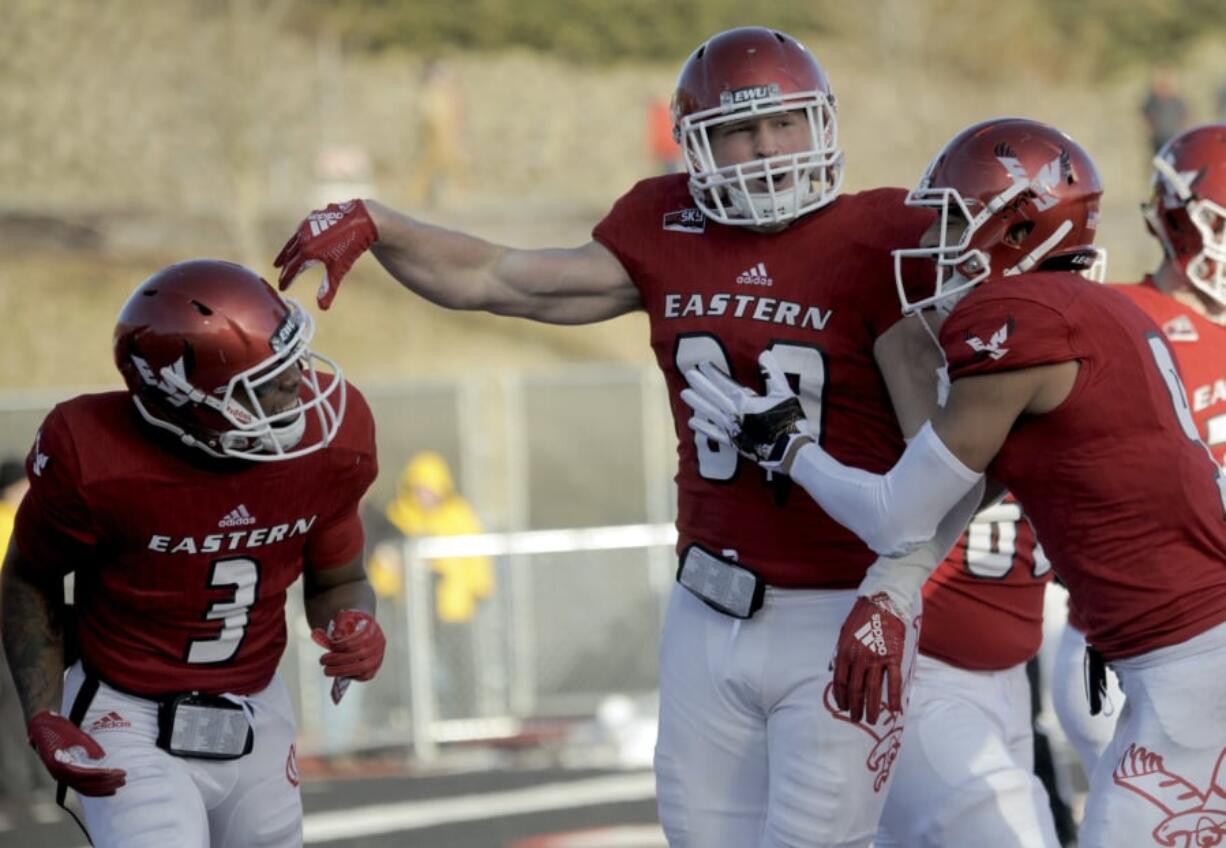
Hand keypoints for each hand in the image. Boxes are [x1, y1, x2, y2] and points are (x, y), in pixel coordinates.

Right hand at [27, 711, 125, 795]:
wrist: (40, 727)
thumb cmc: (58, 728)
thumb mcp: (74, 734)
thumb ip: (88, 746)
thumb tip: (101, 757)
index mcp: (61, 765)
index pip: (87, 775)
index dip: (105, 776)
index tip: (120, 773)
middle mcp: (59, 774)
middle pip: (87, 785)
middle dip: (107, 784)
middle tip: (124, 779)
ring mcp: (61, 776)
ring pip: (84, 788)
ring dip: (102, 788)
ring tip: (119, 784)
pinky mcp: (64, 774)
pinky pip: (80, 785)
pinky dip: (94, 788)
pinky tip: (106, 787)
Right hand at [274, 200, 378, 308]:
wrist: (361, 219)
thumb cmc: (350, 246)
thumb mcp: (339, 269)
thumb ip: (329, 288)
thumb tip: (322, 308)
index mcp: (306, 251)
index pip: (292, 269)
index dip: (286, 279)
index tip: (282, 288)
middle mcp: (302, 237)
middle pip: (289, 254)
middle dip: (284, 266)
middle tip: (279, 273)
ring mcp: (307, 225)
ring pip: (292, 241)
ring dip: (286, 251)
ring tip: (281, 259)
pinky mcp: (313, 217)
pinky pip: (300, 231)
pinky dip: (296, 239)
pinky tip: (298, 241)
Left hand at [311, 610, 385, 703]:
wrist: (357, 627)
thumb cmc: (351, 623)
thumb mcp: (344, 617)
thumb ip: (340, 624)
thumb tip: (337, 636)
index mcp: (373, 628)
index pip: (363, 638)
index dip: (345, 644)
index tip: (330, 646)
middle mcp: (379, 643)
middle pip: (362, 654)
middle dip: (339, 659)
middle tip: (324, 660)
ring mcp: (377, 656)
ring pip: (364, 668)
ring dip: (343, 670)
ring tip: (328, 670)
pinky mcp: (374, 667)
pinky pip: (364, 676)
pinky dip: (350, 676)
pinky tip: (338, 672)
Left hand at [680, 350, 813, 472]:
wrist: (790, 451)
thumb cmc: (789, 421)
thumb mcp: (784, 393)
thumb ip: (773, 373)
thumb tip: (764, 353)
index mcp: (746, 400)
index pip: (725, 383)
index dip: (712, 373)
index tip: (701, 365)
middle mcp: (734, 413)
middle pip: (714, 396)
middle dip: (701, 384)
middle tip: (688, 374)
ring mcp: (732, 428)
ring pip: (710, 412)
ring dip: (697, 402)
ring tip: (684, 393)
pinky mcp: (733, 442)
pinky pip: (714, 434)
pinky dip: (703, 428)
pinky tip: (692, 422)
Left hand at [832, 593, 908, 723]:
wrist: (881, 603)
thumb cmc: (861, 618)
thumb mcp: (843, 634)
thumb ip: (837, 653)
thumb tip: (830, 669)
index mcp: (844, 653)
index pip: (840, 682)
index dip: (841, 698)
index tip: (843, 708)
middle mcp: (859, 658)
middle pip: (855, 690)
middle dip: (855, 708)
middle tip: (856, 719)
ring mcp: (876, 659)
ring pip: (873, 690)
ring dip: (871, 708)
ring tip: (871, 720)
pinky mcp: (893, 657)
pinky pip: (894, 682)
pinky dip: (894, 697)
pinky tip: (894, 710)